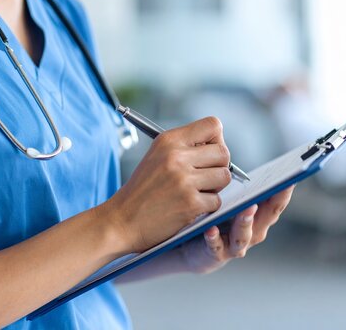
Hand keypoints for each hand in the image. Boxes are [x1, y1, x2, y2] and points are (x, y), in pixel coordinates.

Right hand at [101, 117, 231, 253]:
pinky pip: (217, 200)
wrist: (121, 220)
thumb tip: (218, 145)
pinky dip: (207, 206)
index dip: (217, 140)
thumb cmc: (141, 190)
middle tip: (204, 177)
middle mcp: (176, 156)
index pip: (213, 125)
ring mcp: (184, 180)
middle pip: (223, 152)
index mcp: (168, 140)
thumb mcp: (157, 156)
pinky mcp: (190, 204)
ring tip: (197, 191)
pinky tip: (189, 207)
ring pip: (224, 176)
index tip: (208, 152)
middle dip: (219, 166)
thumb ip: (184, 146)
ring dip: (215, 187)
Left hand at [179, 186, 294, 273]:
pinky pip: (216, 246)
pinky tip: (210, 228)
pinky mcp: (217, 254)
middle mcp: (253, 232)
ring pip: (244, 234)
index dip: (285, 190)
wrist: (193, 246)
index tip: (291, 176)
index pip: (276, 202)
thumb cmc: (215, 218)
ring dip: (246, 221)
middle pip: (267, 217)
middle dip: (273, 202)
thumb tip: (236, 161)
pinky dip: (214, 238)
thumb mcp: (228, 200)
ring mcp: (236, 245)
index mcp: (259, 216)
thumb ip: (238, 187)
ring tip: (246, 208)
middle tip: (277, 186)